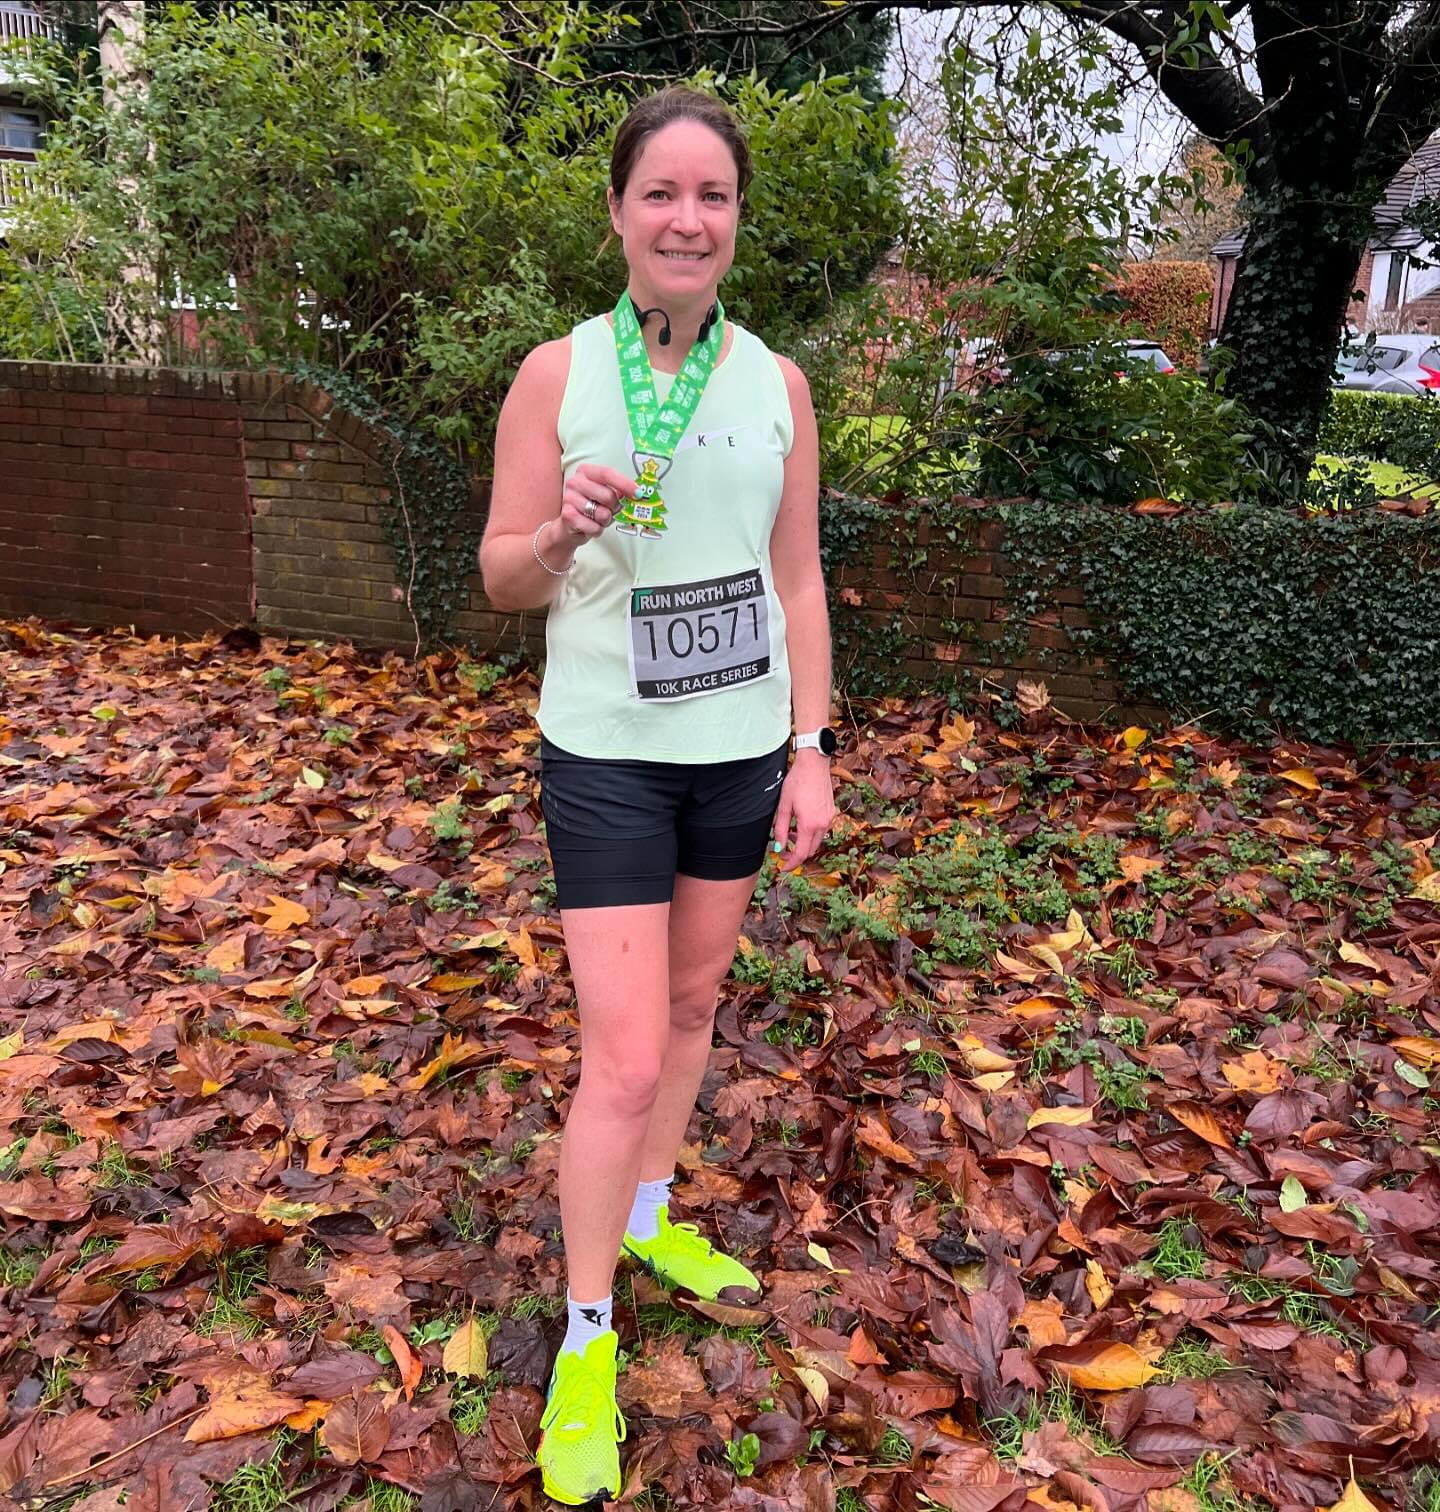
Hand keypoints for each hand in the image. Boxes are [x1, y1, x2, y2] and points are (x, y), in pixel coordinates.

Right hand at [556, 462, 635, 543]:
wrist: (568, 526)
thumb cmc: (589, 508)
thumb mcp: (604, 495)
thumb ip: (617, 491)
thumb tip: (636, 494)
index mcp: (585, 472)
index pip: (608, 474)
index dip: (625, 484)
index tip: (638, 493)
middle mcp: (575, 482)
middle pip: (608, 495)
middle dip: (615, 507)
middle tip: (611, 510)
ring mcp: (569, 498)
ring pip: (602, 514)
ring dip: (605, 520)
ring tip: (597, 519)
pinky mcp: (568, 516)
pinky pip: (595, 527)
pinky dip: (597, 530)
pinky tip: (590, 526)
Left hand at [771, 750, 835, 869]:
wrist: (814, 765)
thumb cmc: (797, 781)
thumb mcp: (784, 806)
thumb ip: (780, 828)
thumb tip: (778, 847)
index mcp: (809, 824)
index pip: (800, 853)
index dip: (791, 864)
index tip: (783, 867)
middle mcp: (822, 824)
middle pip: (810, 850)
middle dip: (796, 854)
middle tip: (782, 850)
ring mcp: (829, 819)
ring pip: (816, 841)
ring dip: (803, 843)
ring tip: (788, 834)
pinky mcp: (831, 813)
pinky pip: (821, 831)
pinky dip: (810, 834)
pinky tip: (799, 825)